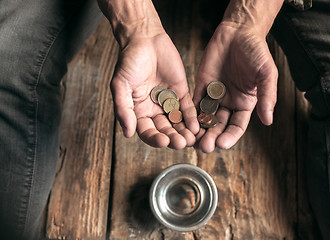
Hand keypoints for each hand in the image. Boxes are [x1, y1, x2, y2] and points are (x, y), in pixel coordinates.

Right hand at [111, 33, 198, 148]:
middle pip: (165, 130)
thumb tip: (127, 133)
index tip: (163, 141)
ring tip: (191, 139)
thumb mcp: (120, 86)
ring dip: (184, 131)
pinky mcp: (181, 92)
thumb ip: (123, 109)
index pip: (147, 131)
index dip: (155, 138)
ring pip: (178, 122)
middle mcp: (154, 110)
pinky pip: (187, 108)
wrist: (145, 39)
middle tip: (181, 143)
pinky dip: (192, 117)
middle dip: (173, 138)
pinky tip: (197, 125)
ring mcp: (169, 102)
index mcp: (139, 112)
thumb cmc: (128, 62)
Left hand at [193, 22, 277, 152]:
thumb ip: (266, 97)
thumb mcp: (266, 74)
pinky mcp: (202, 86)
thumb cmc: (256, 51)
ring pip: (206, 118)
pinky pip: (195, 103)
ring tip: (192, 141)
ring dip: (199, 130)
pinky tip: (185, 123)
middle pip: (219, 126)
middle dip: (212, 137)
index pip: (237, 126)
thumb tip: (268, 121)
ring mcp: (214, 96)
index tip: (222, 144)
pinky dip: (190, 114)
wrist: (238, 32)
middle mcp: (229, 103)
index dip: (230, 137)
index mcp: (245, 103)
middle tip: (204, 147)